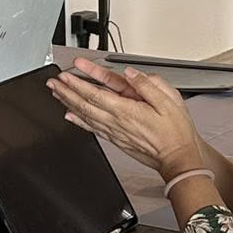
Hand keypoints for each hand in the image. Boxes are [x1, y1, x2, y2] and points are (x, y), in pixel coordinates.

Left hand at [45, 59, 203, 177]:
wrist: (179, 158)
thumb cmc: (176, 132)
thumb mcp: (169, 101)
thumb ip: (148, 85)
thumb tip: (131, 73)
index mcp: (127, 111)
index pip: (95, 94)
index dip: (77, 84)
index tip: (66, 75)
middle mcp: (117, 122)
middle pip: (84, 104)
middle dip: (66, 91)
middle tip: (53, 82)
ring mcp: (115, 132)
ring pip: (85, 115)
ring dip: (68, 103)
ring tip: (56, 93)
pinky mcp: (116, 139)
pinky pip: (92, 128)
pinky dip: (78, 121)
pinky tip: (69, 116)